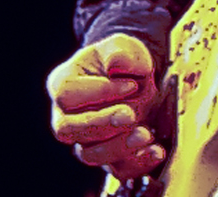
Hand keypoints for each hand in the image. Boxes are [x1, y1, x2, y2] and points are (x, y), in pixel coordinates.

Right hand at [47, 33, 164, 180]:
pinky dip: (138, 163)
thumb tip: (115, 65)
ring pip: (90, 154)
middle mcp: (66, 116)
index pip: (67, 94)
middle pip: (68, 129)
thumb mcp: (123, 47)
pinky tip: (155, 150)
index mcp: (62, 84)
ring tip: (146, 134)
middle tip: (131, 115)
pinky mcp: (108, 157)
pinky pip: (117, 169)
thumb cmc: (122, 62)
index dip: (98, 92)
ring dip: (119, 147)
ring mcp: (85, 140)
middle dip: (102, 124)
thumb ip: (119, 53)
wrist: (138, 81)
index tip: (130, 85)